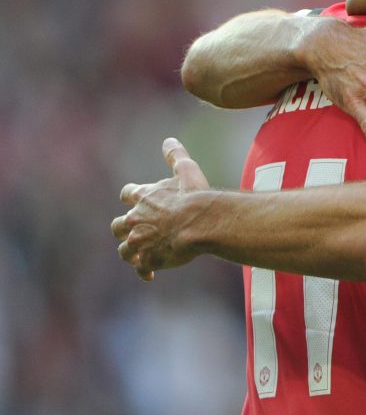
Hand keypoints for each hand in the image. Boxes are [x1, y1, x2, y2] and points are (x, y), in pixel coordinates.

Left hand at [111, 138, 208, 280]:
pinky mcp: (149, 259)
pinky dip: (143, 271)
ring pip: (125, 250)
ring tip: (140, 256)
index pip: (127, 194)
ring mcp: (141, 241)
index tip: (134, 200)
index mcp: (144, 198)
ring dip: (131, 252)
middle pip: (118, 226)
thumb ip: (175, 155)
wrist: (199, 223)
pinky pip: (141, 269)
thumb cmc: (194, 196)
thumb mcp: (186, 170)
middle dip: (124, 228)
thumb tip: (168, 139)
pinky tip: (150, 275)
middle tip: (134, 231)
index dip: (131, 197)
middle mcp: (136, 220)